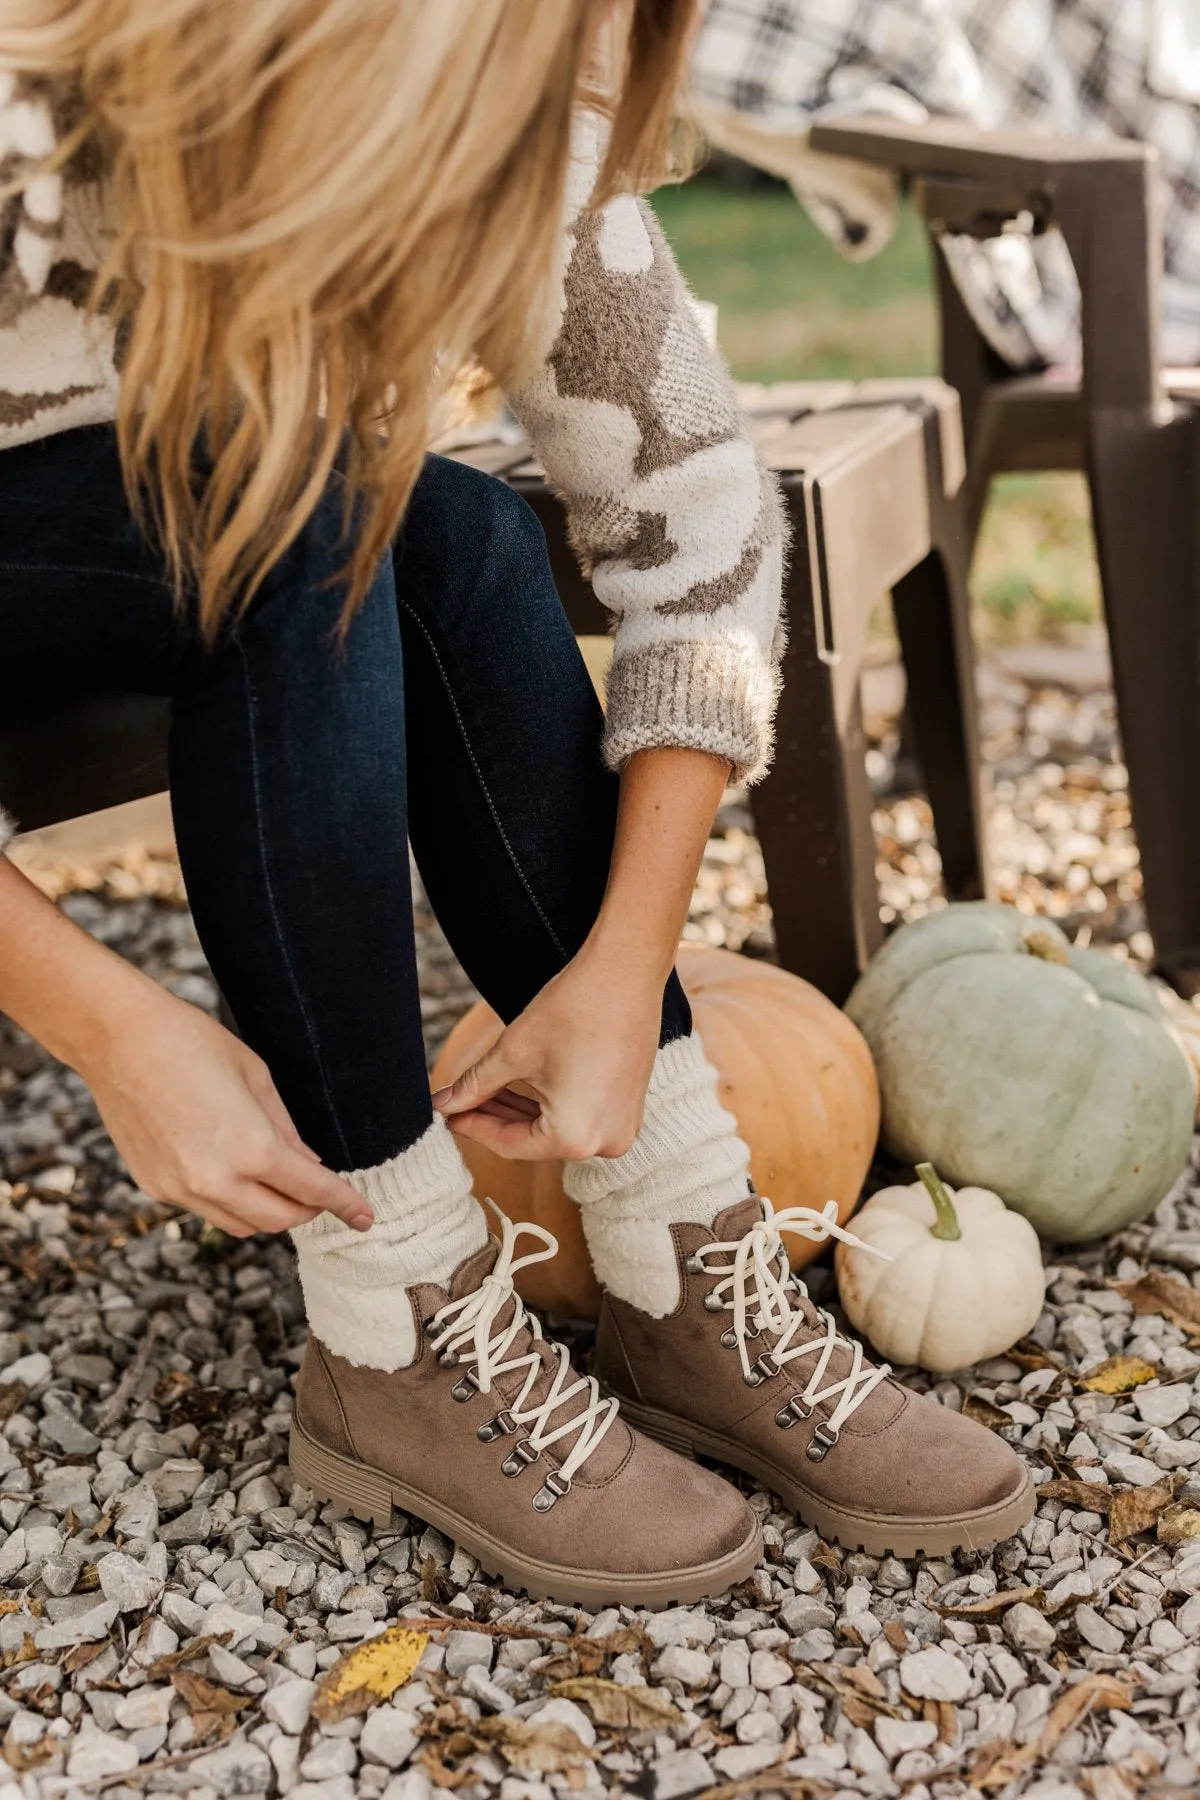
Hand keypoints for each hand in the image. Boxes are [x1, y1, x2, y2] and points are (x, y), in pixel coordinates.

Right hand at [78, 987, 373, 1238]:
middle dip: (309, 1211)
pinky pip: (205, 1210)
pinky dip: (229, 1201)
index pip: (312, 1191)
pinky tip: (231, 1170)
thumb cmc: (192, 1043)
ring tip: (281, 1186)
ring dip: (269, 1213)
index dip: (345, 1205)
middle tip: (322, 1195)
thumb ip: (286, 1129)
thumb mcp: (256, 1077)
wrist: (118, 1039)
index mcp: (252, 1149)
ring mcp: (181, 1190)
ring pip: (242, 1226)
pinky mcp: (154, 1187)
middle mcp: (216, 1181)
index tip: (366, 1217)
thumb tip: (310, 1163)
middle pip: (280, 1221)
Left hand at [432, 947, 660, 1161]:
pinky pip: (581, 1118)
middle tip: (461, 1102)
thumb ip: (475, 1086)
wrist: (626, 973)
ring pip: (557, 1129)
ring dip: (522, 1111)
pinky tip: (523, 1087)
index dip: (473, 1127)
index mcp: (574, 1137)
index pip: (509, 1144)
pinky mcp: (630, 1108)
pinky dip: (551, 1105)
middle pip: (534, 1140)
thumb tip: (445, 1104)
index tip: (447, 1115)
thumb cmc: (574, 1009)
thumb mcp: (513, 1052)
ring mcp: (623, 1126)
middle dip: (496, 1118)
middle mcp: (604, 1143)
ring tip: (487, 1090)